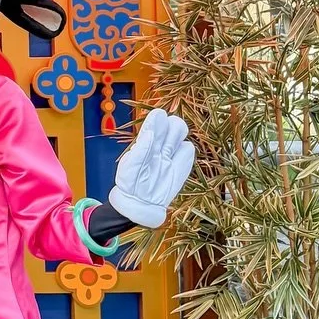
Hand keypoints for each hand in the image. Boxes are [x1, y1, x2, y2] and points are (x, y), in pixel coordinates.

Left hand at [109, 108, 194, 228]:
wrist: (140, 204)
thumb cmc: (130, 184)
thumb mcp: (130, 167)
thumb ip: (140, 150)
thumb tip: (149, 134)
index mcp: (144, 145)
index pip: (153, 128)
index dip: (156, 120)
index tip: (159, 114)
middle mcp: (158, 148)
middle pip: (170, 128)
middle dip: (172, 124)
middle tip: (171, 125)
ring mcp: (170, 157)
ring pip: (179, 136)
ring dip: (180, 132)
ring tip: (178, 133)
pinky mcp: (181, 167)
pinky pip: (188, 152)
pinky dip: (186, 149)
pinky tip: (182, 151)